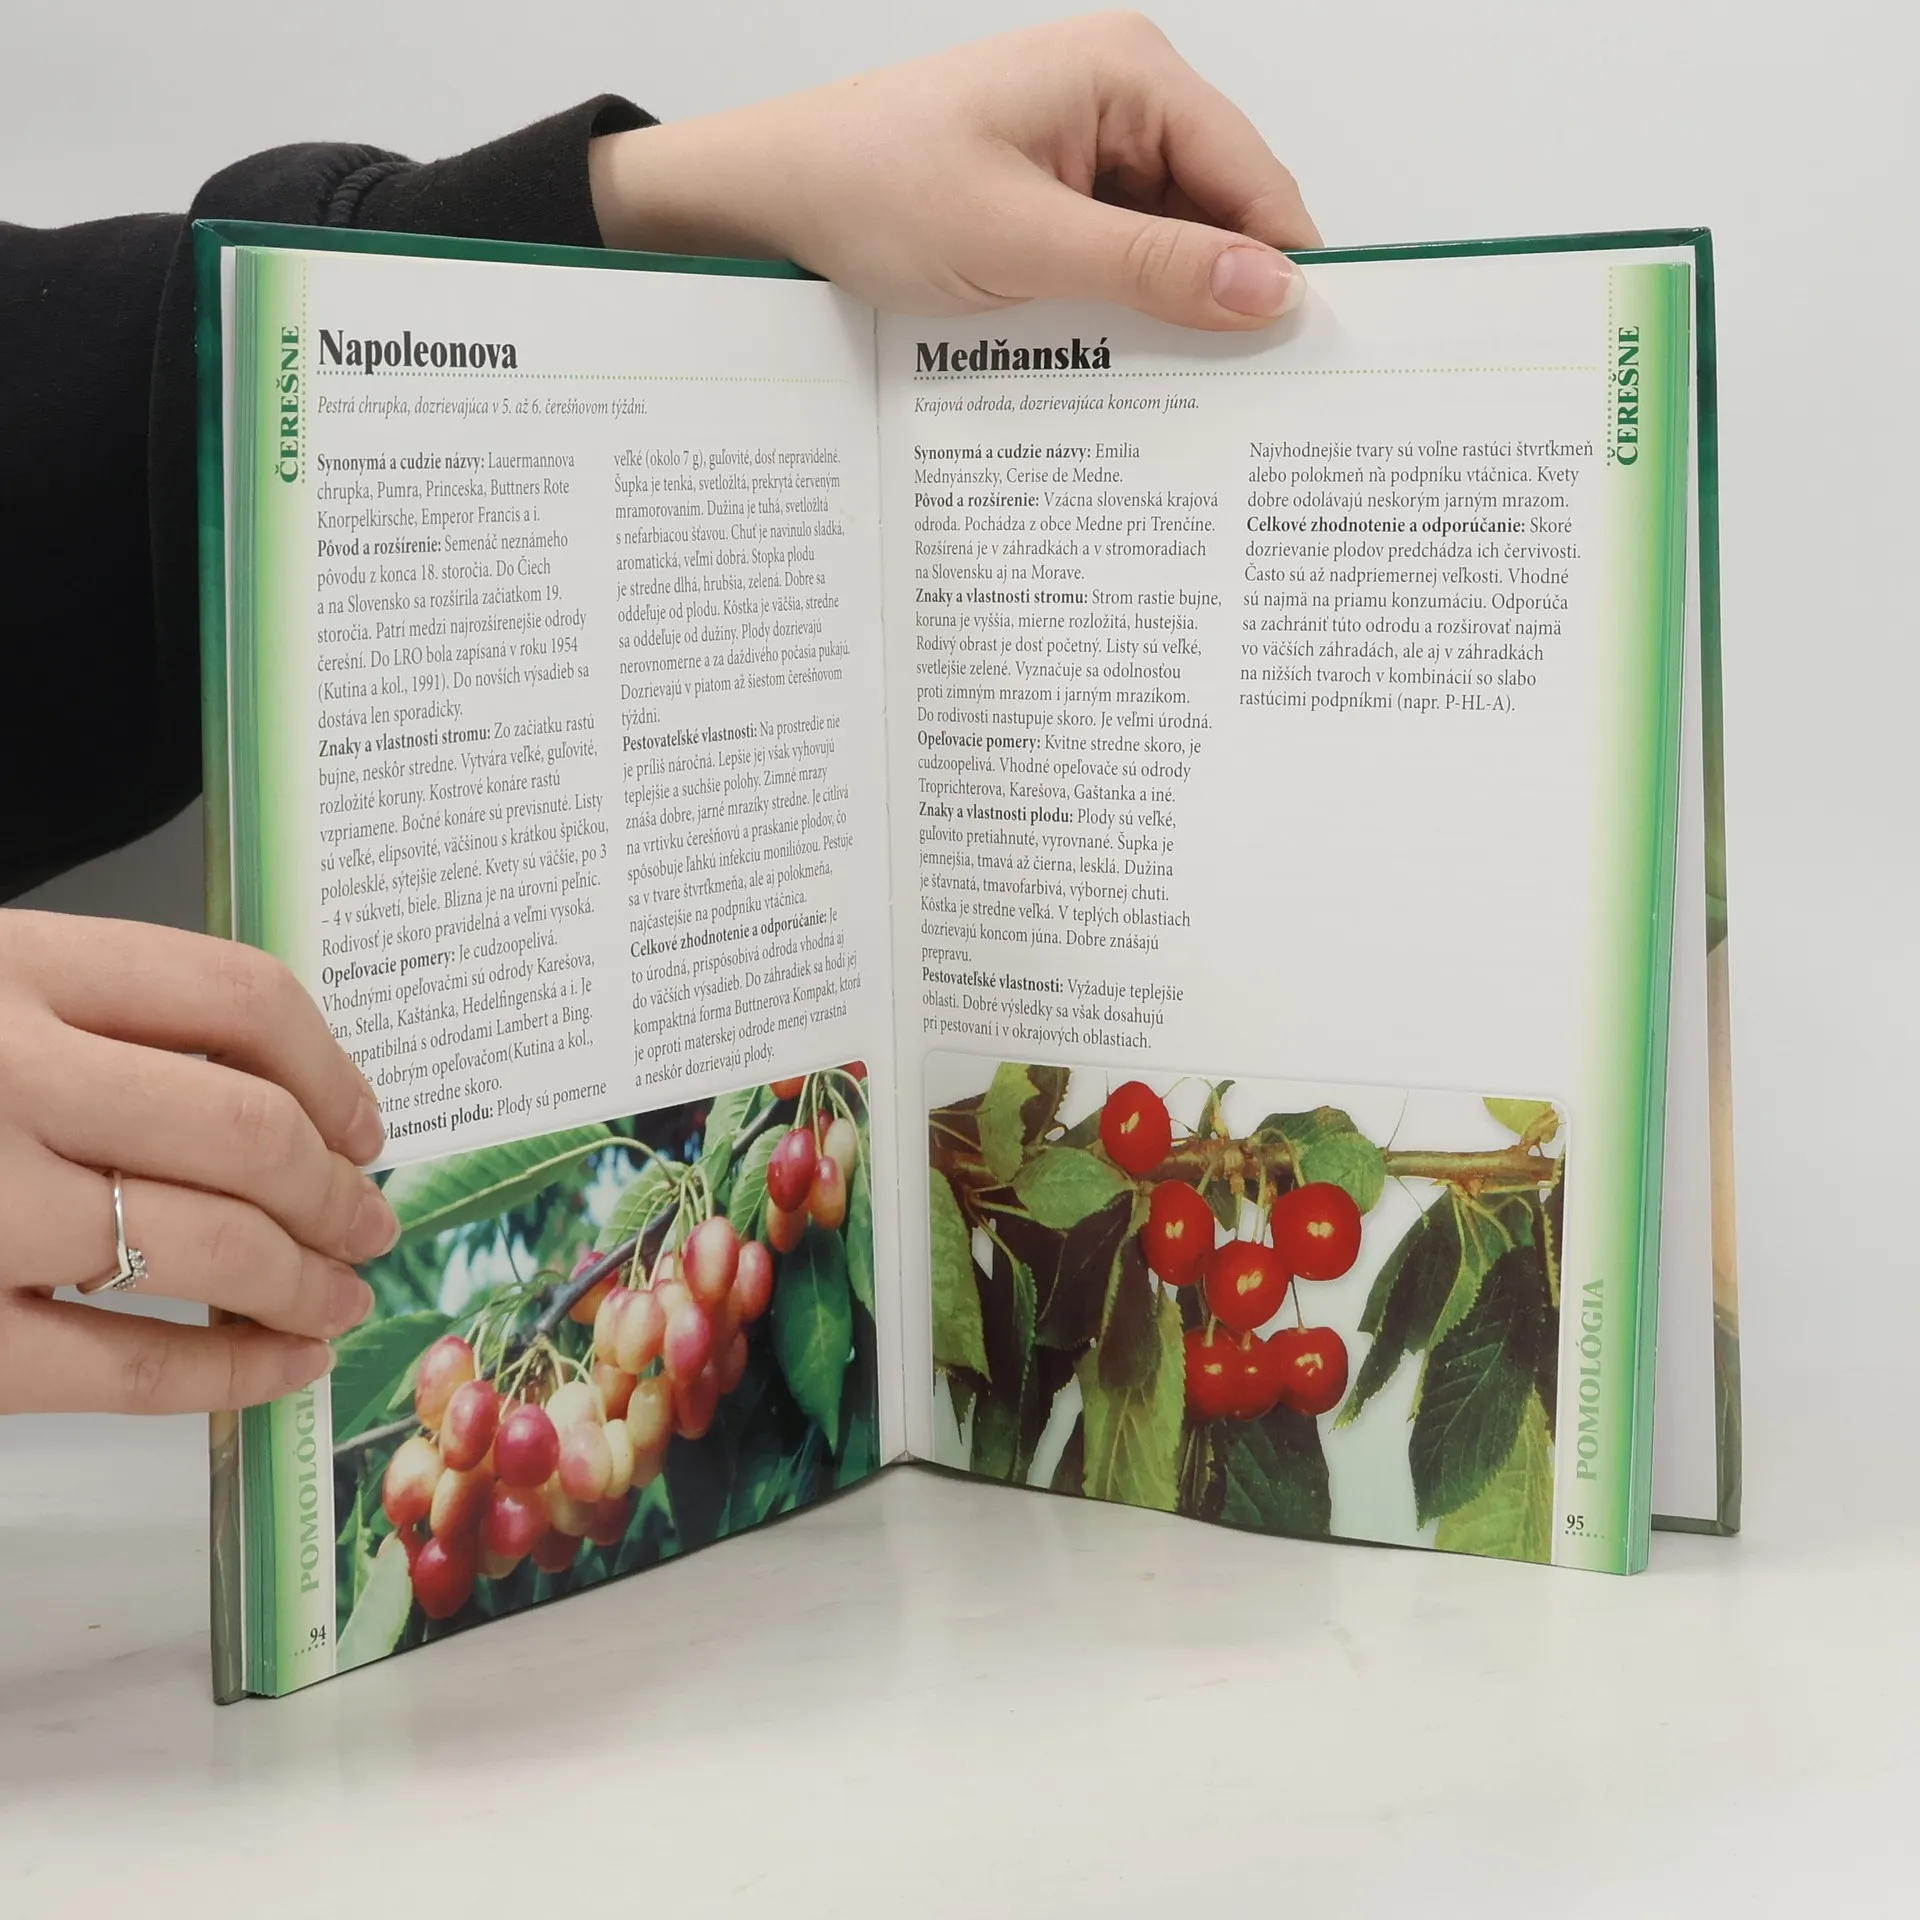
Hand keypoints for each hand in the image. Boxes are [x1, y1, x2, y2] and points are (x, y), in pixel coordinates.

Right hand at [0, 911, 393, 1413]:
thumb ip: (91, 1025)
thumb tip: (278, 1107)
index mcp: (11, 964)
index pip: (237, 994)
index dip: (332, 1068)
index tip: (364, 1122)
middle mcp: (1, 1072)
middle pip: (247, 1131)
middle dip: (336, 1193)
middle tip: (368, 1224)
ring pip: (209, 1245)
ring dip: (307, 1281)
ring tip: (340, 1297)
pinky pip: (127, 1366)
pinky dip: (231, 1372)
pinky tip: (282, 1366)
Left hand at [590, 11, 1320, 328]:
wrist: (771, 197)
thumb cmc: (870, 189)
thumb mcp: (1019, 242)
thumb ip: (1150, 269)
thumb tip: (1270, 291)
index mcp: (1129, 74)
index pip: (1255, 179)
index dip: (1286, 271)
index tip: (1305, 364)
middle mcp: (1123, 97)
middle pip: (1223, 214)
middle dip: (1227, 299)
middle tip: (1242, 401)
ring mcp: (1090, 145)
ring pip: (1173, 245)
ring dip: (1170, 313)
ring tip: (1174, 392)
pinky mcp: (1058, 192)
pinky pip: (1122, 256)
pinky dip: (1125, 310)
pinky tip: (1118, 362)